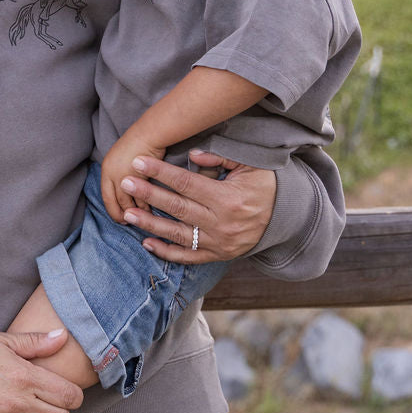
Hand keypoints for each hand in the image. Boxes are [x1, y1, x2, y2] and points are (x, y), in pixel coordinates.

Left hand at [100, 129, 167, 220]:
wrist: (150, 133)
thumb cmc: (139, 144)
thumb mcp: (122, 159)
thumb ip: (119, 174)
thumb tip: (122, 190)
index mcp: (106, 169)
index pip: (106, 196)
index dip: (112, 210)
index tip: (118, 218)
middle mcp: (112, 174)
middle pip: (115, 202)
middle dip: (121, 215)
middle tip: (127, 223)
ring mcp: (124, 176)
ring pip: (128, 202)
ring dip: (134, 212)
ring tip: (140, 220)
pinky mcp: (138, 178)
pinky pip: (141, 199)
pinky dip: (145, 208)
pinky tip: (150, 212)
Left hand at [118, 152, 275, 263]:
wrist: (286, 219)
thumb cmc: (266, 187)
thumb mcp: (252, 166)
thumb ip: (222, 159)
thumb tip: (193, 155)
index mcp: (229, 198)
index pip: (187, 183)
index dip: (161, 172)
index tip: (139, 163)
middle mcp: (221, 223)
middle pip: (178, 207)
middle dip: (148, 194)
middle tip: (125, 182)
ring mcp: (218, 242)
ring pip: (178, 234)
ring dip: (151, 224)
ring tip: (127, 214)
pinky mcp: (217, 255)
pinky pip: (188, 257)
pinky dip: (167, 252)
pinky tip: (147, 242)